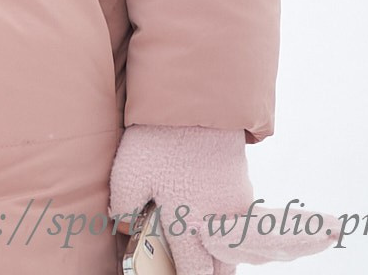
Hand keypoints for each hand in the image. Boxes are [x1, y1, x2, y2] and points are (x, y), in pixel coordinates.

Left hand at [109, 125, 338, 274]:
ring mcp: (235, 208)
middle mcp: (216, 224)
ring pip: (234, 248)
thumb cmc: (158, 143)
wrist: (197, 109)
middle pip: (222, 267)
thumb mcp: (127, 175)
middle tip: (190, 265)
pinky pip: (239, 224)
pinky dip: (229, 231)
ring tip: (200, 247)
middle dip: (209, 272)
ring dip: (222, 255)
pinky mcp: (244, 190)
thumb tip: (124, 226)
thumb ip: (123, 208)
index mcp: (186, 225)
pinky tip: (209, 218)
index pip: (194, 272)